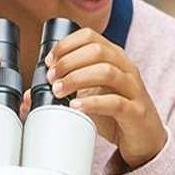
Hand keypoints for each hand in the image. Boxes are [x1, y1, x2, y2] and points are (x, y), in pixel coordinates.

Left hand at [43, 28, 166, 170]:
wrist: (144, 138)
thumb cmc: (115, 113)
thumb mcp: (90, 96)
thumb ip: (65, 91)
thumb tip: (29, 97)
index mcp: (114, 57)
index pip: (89, 36)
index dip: (65, 45)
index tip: (49, 61)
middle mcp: (126, 68)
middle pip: (97, 50)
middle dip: (68, 62)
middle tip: (51, 78)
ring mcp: (133, 89)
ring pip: (107, 71)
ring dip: (77, 79)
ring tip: (59, 91)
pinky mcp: (136, 111)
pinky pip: (115, 102)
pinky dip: (93, 103)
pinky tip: (77, 107)